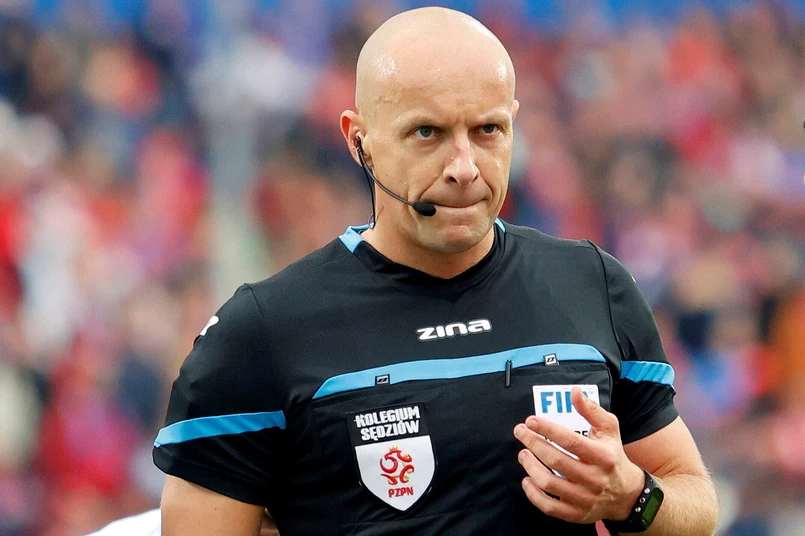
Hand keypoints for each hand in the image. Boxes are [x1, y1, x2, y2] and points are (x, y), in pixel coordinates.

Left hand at [513, 387, 643, 523]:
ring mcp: (585, 499)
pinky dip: (533, 494)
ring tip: (523, 453)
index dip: (548, 429)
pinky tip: (527, 479)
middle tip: (520, 432)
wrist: (627, 494)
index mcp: (603, 456)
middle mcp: (595, 479)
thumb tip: (575, 391)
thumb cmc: (613, 456)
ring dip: (530, 466)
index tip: (531, 421)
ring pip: (549, 484)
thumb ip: (591, 410)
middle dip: (533, 443)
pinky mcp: (576, 514)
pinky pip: (549, 507)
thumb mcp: (609, 430)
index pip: (570, 441)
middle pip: (556, 461)